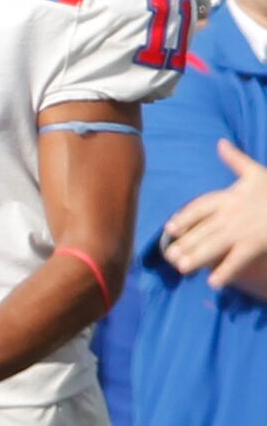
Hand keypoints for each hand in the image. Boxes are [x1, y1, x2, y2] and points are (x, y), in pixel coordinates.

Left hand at [162, 141, 266, 287]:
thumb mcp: (256, 173)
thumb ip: (235, 160)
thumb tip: (220, 142)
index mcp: (231, 196)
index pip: (201, 207)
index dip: (185, 217)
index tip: (170, 228)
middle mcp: (233, 213)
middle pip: (204, 229)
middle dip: (186, 243)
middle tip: (169, 256)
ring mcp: (244, 229)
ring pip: (215, 245)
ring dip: (197, 257)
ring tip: (182, 269)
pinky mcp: (257, 243)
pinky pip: (237, 260)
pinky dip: (225, 272)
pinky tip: (213, 283)